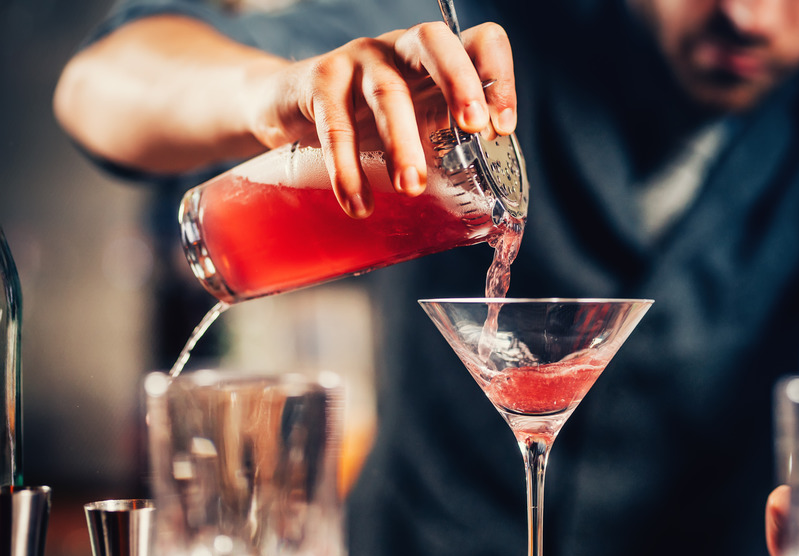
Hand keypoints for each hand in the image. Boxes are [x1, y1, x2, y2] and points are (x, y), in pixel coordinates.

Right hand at [55, 15, 515, 218]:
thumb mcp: (390, 149)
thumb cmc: (341, 142)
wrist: (262, 119)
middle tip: (476, 143)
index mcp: (421, 70)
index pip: (478, 45)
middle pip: (434, 50)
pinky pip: (322, 114)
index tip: (501, 126)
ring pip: (380, 83)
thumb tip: (472, 231)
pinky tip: (355, 199)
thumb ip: (424, 172)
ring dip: (401, 135)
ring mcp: (341, 67)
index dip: (498, 75)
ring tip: (411, 185)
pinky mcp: (298, 89)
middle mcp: (385, 55)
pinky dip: (344, 161)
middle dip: (460, 94)